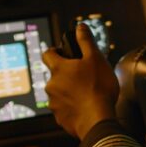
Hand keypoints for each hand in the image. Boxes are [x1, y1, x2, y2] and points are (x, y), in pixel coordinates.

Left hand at [42, 23, 119, 139]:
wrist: (98, 120)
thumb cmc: (98, 88)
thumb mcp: (95, 58)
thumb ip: (86, 41)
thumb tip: (80, 27)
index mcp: (58, 69)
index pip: (47, 54)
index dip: (55, 51)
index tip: (63, 53)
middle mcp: (51, 85)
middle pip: (55, 75)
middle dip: (67, 74)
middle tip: (84, 76)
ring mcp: (54, 103)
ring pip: (59, 93)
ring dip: (69, 91)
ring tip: (86, 93)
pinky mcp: (60, 118)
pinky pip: (64, 109)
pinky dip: (72, 107)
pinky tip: (85, 107)